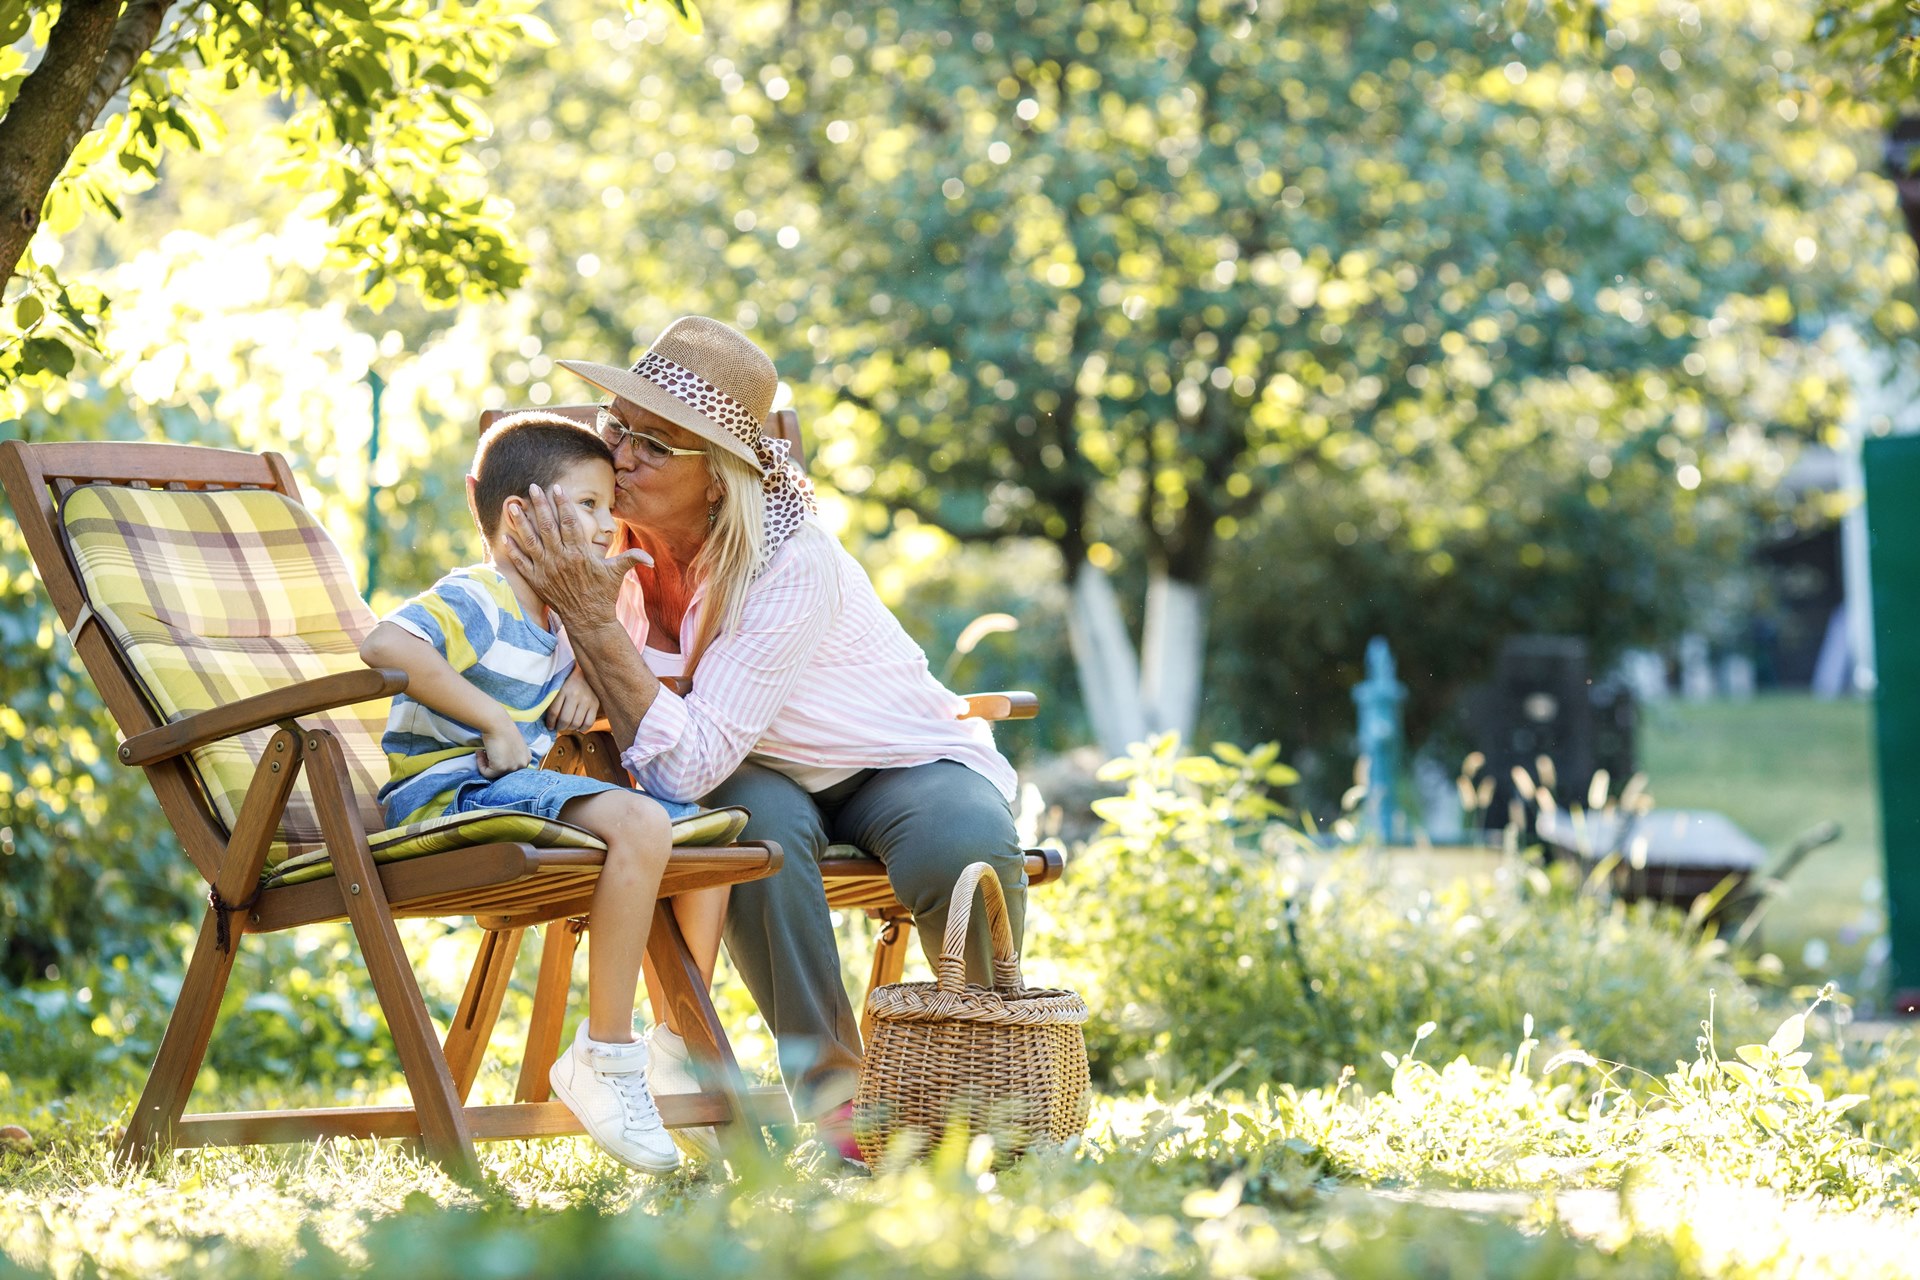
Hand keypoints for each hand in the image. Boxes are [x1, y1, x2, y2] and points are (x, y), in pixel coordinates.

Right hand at [475, 721, 531, 778]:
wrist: (497, 723)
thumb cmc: (504, 729)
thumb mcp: (514, 745)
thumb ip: (512, 755)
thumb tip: (502, 762)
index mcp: (527, 758)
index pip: (512, 767)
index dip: (500, 760)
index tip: (494, 752)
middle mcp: (522, 764)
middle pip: (504, 772)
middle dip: (493, 763)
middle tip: (486, 752)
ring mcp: (512, 767)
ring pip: (495, 773)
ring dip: (485, 762)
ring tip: (482, 751)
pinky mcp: (501, 768)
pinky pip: (487, 773)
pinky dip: (480, 764)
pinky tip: (480, 751)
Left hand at [499, 484, 651, 631]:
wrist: (588, 620)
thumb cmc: (603, 594)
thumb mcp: (617, 574)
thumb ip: (632, 559)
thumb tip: (651, 559)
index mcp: (580, 554)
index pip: (570, 523)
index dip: (563, 504)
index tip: (557, 488)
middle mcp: (561, 559)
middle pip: (548, 526)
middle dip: (540, 505)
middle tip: (532, 486)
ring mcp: (546, 570)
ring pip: (531, 541)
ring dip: (521, 522)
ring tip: (512, 504)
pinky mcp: (537, 581)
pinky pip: (521, 562)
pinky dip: (513, 549)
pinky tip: (505, 535)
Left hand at [545, 667, 600, 732]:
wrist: (586, 670)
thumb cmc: (568, 679)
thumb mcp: (559, 685)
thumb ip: (553, 699)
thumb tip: (549, 720)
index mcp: (563, 689)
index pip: (553, 712)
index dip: (550, 723)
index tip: (550, 726)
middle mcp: (575, 695)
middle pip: (565, 720)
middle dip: (560, 727)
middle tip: (559, 727)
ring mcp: (587, 700)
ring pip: (576, 723)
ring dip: (570, 728)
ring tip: (568, 726)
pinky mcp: (595, 704)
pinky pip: (589, 723)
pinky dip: (582, 728)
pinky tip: (578, 726)